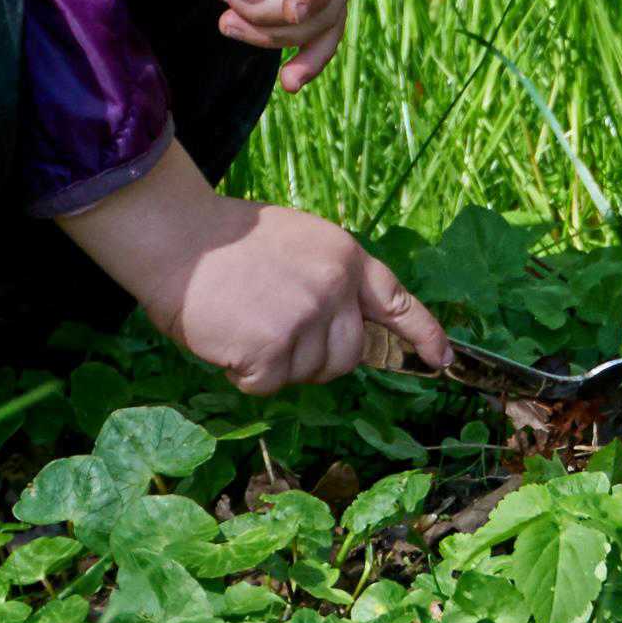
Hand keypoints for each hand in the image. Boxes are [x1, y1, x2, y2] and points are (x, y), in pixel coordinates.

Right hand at [58, 142, 446, 395]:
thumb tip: (346, 327)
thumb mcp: (300, 242)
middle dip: (318, 359)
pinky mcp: (272, 348)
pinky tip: (228, 337)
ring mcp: (305, 319)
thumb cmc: (228, 240)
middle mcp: (335, 289)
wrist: (179, 238)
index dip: (423, 334)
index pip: (397, 302)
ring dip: (276, 363)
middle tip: (275, 334)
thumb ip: (330, 280)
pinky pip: (268, 384)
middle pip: (349, 357)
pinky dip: (244, 372)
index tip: (441, 359)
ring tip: (244, 322)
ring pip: (307, 374)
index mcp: (346, 258)